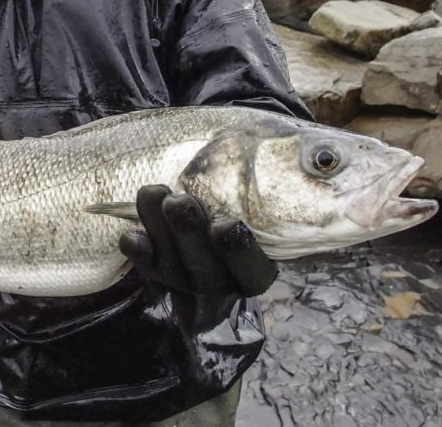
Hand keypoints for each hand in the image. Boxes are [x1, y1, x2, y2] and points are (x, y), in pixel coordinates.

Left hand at [120, 185, 276, 296]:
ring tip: (155, 194)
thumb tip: (310, 157)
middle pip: (206, 272)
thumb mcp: (272, 193)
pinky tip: (132, 234)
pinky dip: (138, 253)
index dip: (240, 254)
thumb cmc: (249, 196)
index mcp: (257, 270)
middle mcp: (224, 284)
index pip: (253, 273)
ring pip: (173, 268)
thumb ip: (288, 181)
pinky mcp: (160, 276)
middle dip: (190, 235)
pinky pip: (146, 269)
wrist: (212, 211)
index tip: (228, 225)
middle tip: (180, 202)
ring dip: (160, 231)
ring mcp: (188, 284)